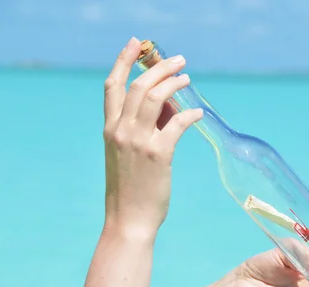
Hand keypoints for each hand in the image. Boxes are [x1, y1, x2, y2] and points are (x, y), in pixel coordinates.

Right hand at [102, 37, 202, 236]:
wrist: (128, 220)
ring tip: (188, 78)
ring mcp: (138, 141)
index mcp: (110, 129)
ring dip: (174, 83)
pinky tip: (199, 113)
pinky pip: (177, 124)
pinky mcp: (158, 154)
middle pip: (138, 85)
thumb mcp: (128, 154)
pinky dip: (190, 115)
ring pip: (155, 98)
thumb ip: (145, 127)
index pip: (112, 86)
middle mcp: (120, 131)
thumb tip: (169, 104)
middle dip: (159, 67)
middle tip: (179, 60)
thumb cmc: (131, 188)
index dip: (123, 61)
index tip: (136, 43)